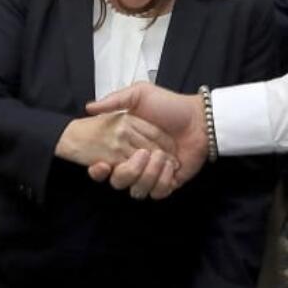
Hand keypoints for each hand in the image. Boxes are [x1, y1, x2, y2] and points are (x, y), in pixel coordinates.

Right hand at [85, 82, 206, 198]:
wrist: (199, 119)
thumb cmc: (169, 105)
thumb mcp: (140, 94)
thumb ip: (114, 100)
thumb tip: (89, 107)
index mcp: (124, 146)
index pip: (103, 166)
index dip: (98, 171)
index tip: (101, 165)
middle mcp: (136, 162)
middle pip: (119, 182)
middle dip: (127, 172)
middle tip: (141, 154)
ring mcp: (152, 174)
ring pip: (137, 191)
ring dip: (148, 174)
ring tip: (161, 156)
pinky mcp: (168, 183)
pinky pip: (158, 193)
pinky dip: (163, 180)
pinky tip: (171, 166)